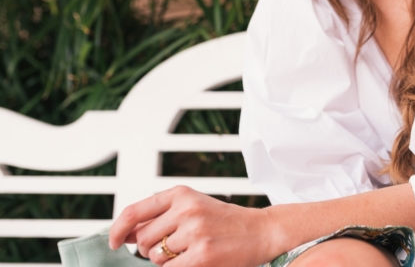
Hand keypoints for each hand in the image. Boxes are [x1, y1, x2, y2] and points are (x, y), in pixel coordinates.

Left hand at [108, 185, 276, 266]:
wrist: (261, 231)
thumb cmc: (225, 221)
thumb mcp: (194, 206)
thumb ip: (161, 216)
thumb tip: (124, 235)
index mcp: (181, 194)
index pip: (134, 212)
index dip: (117, 230)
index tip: (114, 242)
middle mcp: (187, 210)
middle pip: (142, 239)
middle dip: (150, 249)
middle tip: (173, 248)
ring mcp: (194, 234)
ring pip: (155, 257)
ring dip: (165, 261)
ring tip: (189, 252)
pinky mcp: (201, 256)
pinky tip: (195, 261)